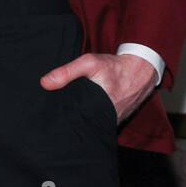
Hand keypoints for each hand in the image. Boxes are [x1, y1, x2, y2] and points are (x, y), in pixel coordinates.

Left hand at [40, 52, 156, 122]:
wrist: (140, 70)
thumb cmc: (114, 66)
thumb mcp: (89, 63)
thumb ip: (67, 72)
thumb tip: (45, 83)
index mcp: (99, 108)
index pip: (75, 119)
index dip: (62, 117)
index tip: (50, 116)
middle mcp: (108, 118)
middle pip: (82, 122)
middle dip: (70, 119)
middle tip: (54, 116)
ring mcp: (114, 120)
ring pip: (92, 122)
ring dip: (81, 118)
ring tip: (64, 115)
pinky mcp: (117, 119)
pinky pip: (101, 121)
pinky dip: (92, 116)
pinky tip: (81, 111)